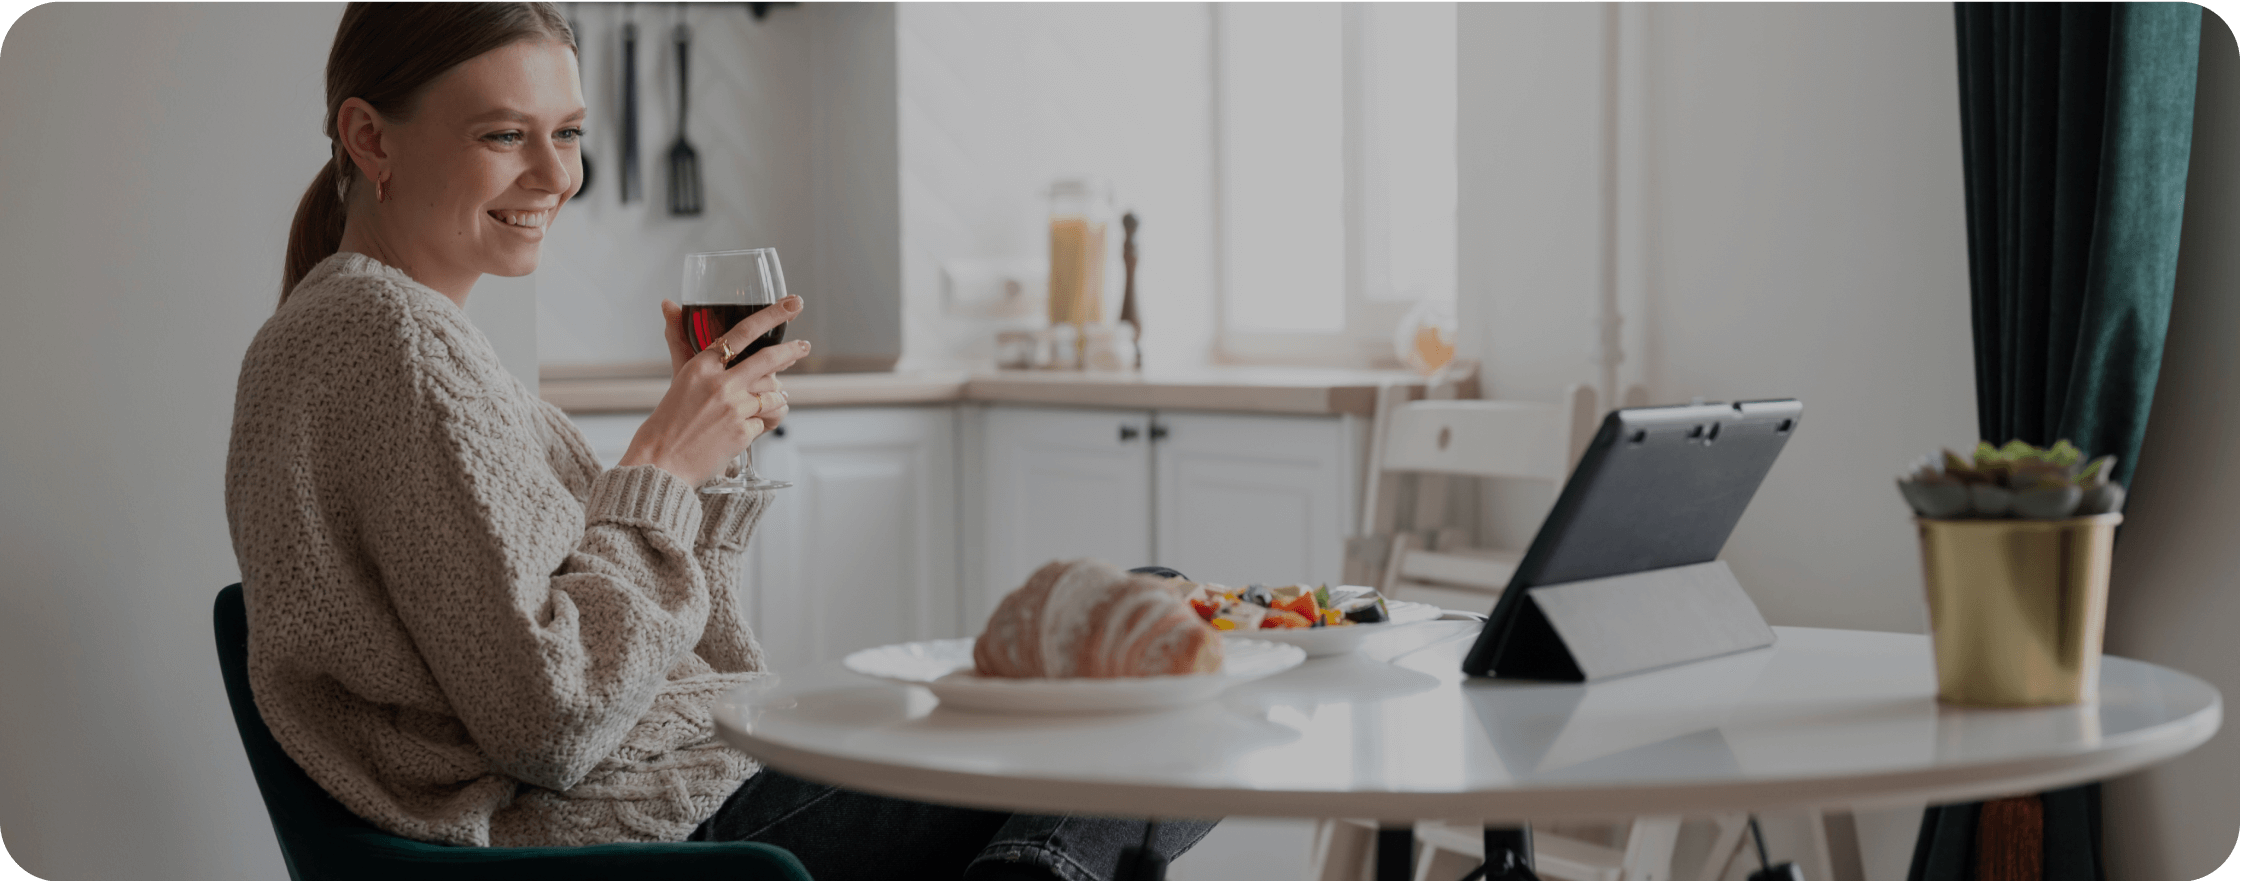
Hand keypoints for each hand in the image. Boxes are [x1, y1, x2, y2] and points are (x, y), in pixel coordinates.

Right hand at [620, 296, 805, 484]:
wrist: (660, 463)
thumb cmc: (666, 422)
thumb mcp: (677, 377)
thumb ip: (680, 342)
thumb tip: (668, 303)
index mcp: (700, 367)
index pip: (742, 333)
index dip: (771, 315)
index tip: (791, 304)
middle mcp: (720, 384)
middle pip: (768, 359)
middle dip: (792, 351)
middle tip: (804, 347)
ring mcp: (734, 409)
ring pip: (772, 394)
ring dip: (776, 396)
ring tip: (772, 398)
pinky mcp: (743, 433)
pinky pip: (766, 421)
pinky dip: (763, 422)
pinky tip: (753, 425)